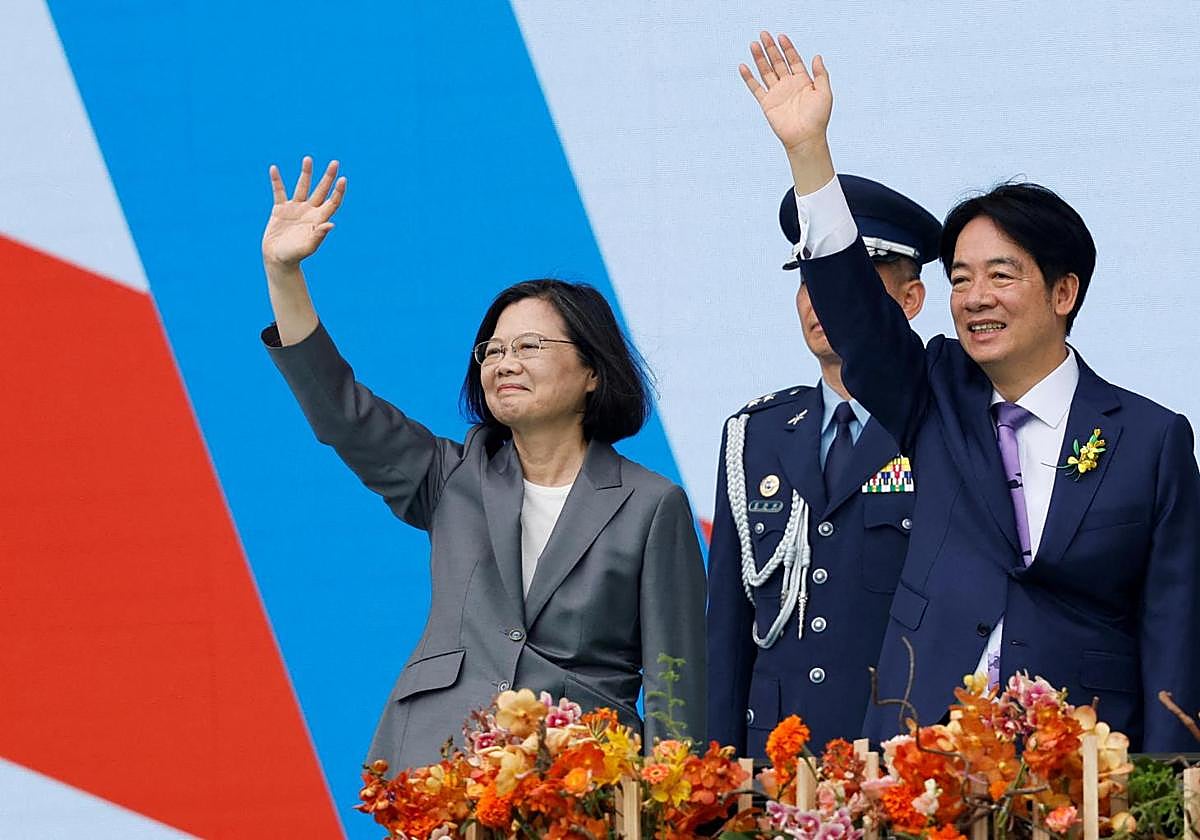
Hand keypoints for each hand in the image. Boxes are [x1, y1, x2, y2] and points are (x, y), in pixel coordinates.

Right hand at [261, 156, 345, 266]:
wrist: (277, 259)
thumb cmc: (294, 256)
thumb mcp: (308, 247)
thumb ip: (318, 236)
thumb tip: (332, 224)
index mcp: (319, 220)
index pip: (332, 202)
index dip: (338, 191)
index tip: (343, 179)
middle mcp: (309, 211)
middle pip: (321, 190)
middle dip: (328, 177)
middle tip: (335, 162)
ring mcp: (295, 209)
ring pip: (302, 187)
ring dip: (305, 173)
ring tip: (308, 159)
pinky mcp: (280, 209)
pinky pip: (278, 191)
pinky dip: (276, 181)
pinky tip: (274, 168)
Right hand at [740, 33, 831, 152]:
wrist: (805, 138)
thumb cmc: (818, 118)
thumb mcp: (824, 93)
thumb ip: (821, 74)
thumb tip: (816, 56)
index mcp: (802, 80)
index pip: (793, 59)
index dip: (787, 48)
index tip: (781, 36)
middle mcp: (788, 84)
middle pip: (777, 62)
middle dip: (771, 48)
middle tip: (764, 34)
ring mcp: (776, 93)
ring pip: (766, 71)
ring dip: (759, 58)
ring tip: (753, 44)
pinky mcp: (766, 103)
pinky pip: (756, 88)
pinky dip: (749, 78)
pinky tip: (743, 66)